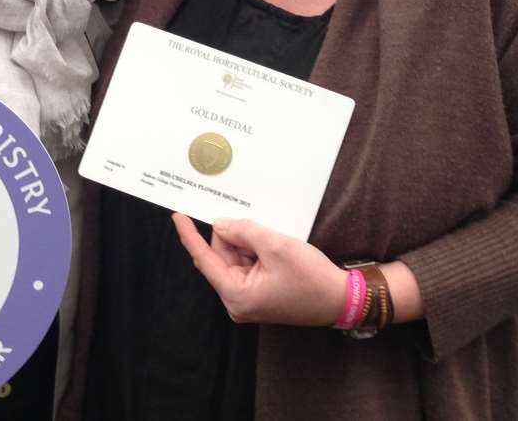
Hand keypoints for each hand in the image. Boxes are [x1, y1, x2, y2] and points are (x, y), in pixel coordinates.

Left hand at [171, 213, 345, 326]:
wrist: (341, 300)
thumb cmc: (311, 278)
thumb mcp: (275, 246)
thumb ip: (243, 232)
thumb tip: (220, 224)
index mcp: (236, 295)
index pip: (204, 259)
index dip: (190, 236)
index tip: (176, 216)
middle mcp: (237, 301)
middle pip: (220, 256)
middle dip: (233, 236)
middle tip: (255, 224)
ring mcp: (247, 299)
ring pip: (234, 258)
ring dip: (247, 243)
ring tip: (273, 241)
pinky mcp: (258, 294)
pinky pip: (246, 264)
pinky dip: (254, 250)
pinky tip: (271, 245)